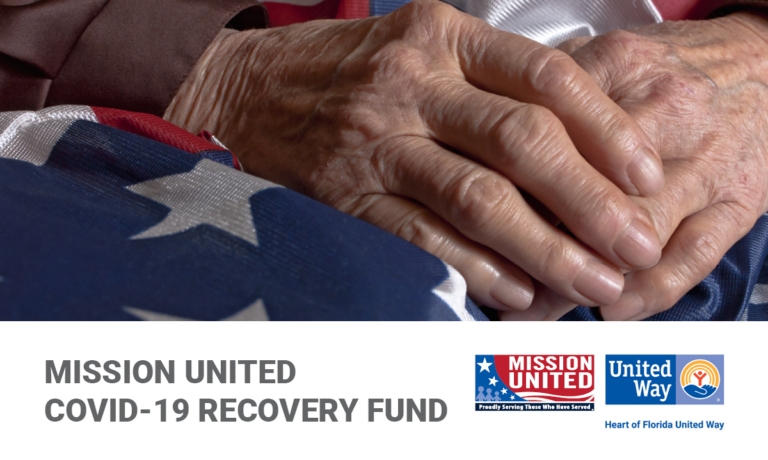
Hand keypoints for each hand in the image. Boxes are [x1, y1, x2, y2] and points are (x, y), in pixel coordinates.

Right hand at [165, 0, 662, 309]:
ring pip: (478, 198)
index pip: (545, 75)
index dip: (606, 128)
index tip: (646, 175)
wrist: (246, 88)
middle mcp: (412, 84)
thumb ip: (490, 79)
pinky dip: (478, 269)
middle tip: (635, 245)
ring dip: (545, 247)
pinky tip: (519, 292)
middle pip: (521, 141)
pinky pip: (424, 238)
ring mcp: (377, 141)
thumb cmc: (345, 68)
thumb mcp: (420, 45)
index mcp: (442, 37)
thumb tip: (574, 137)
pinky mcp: (348, 194)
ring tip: (593, 283)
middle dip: (590, 200)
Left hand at [502, 12, 767, 319]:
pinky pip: (695, 257)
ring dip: (582, 280)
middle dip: (537, 247)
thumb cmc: (670, 68)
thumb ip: (547, 95)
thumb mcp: (605, 57)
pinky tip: (611, 309)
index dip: (502, 190)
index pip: (547, 137)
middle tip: (495, 284)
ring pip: (637, 232)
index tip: (467, 227)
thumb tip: (486, 148)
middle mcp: (666, 112)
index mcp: (620, 67)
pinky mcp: (738, 201)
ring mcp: (706, 162)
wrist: (763, 63)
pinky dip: (650, 293)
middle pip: (590, 191)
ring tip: (538, 310)